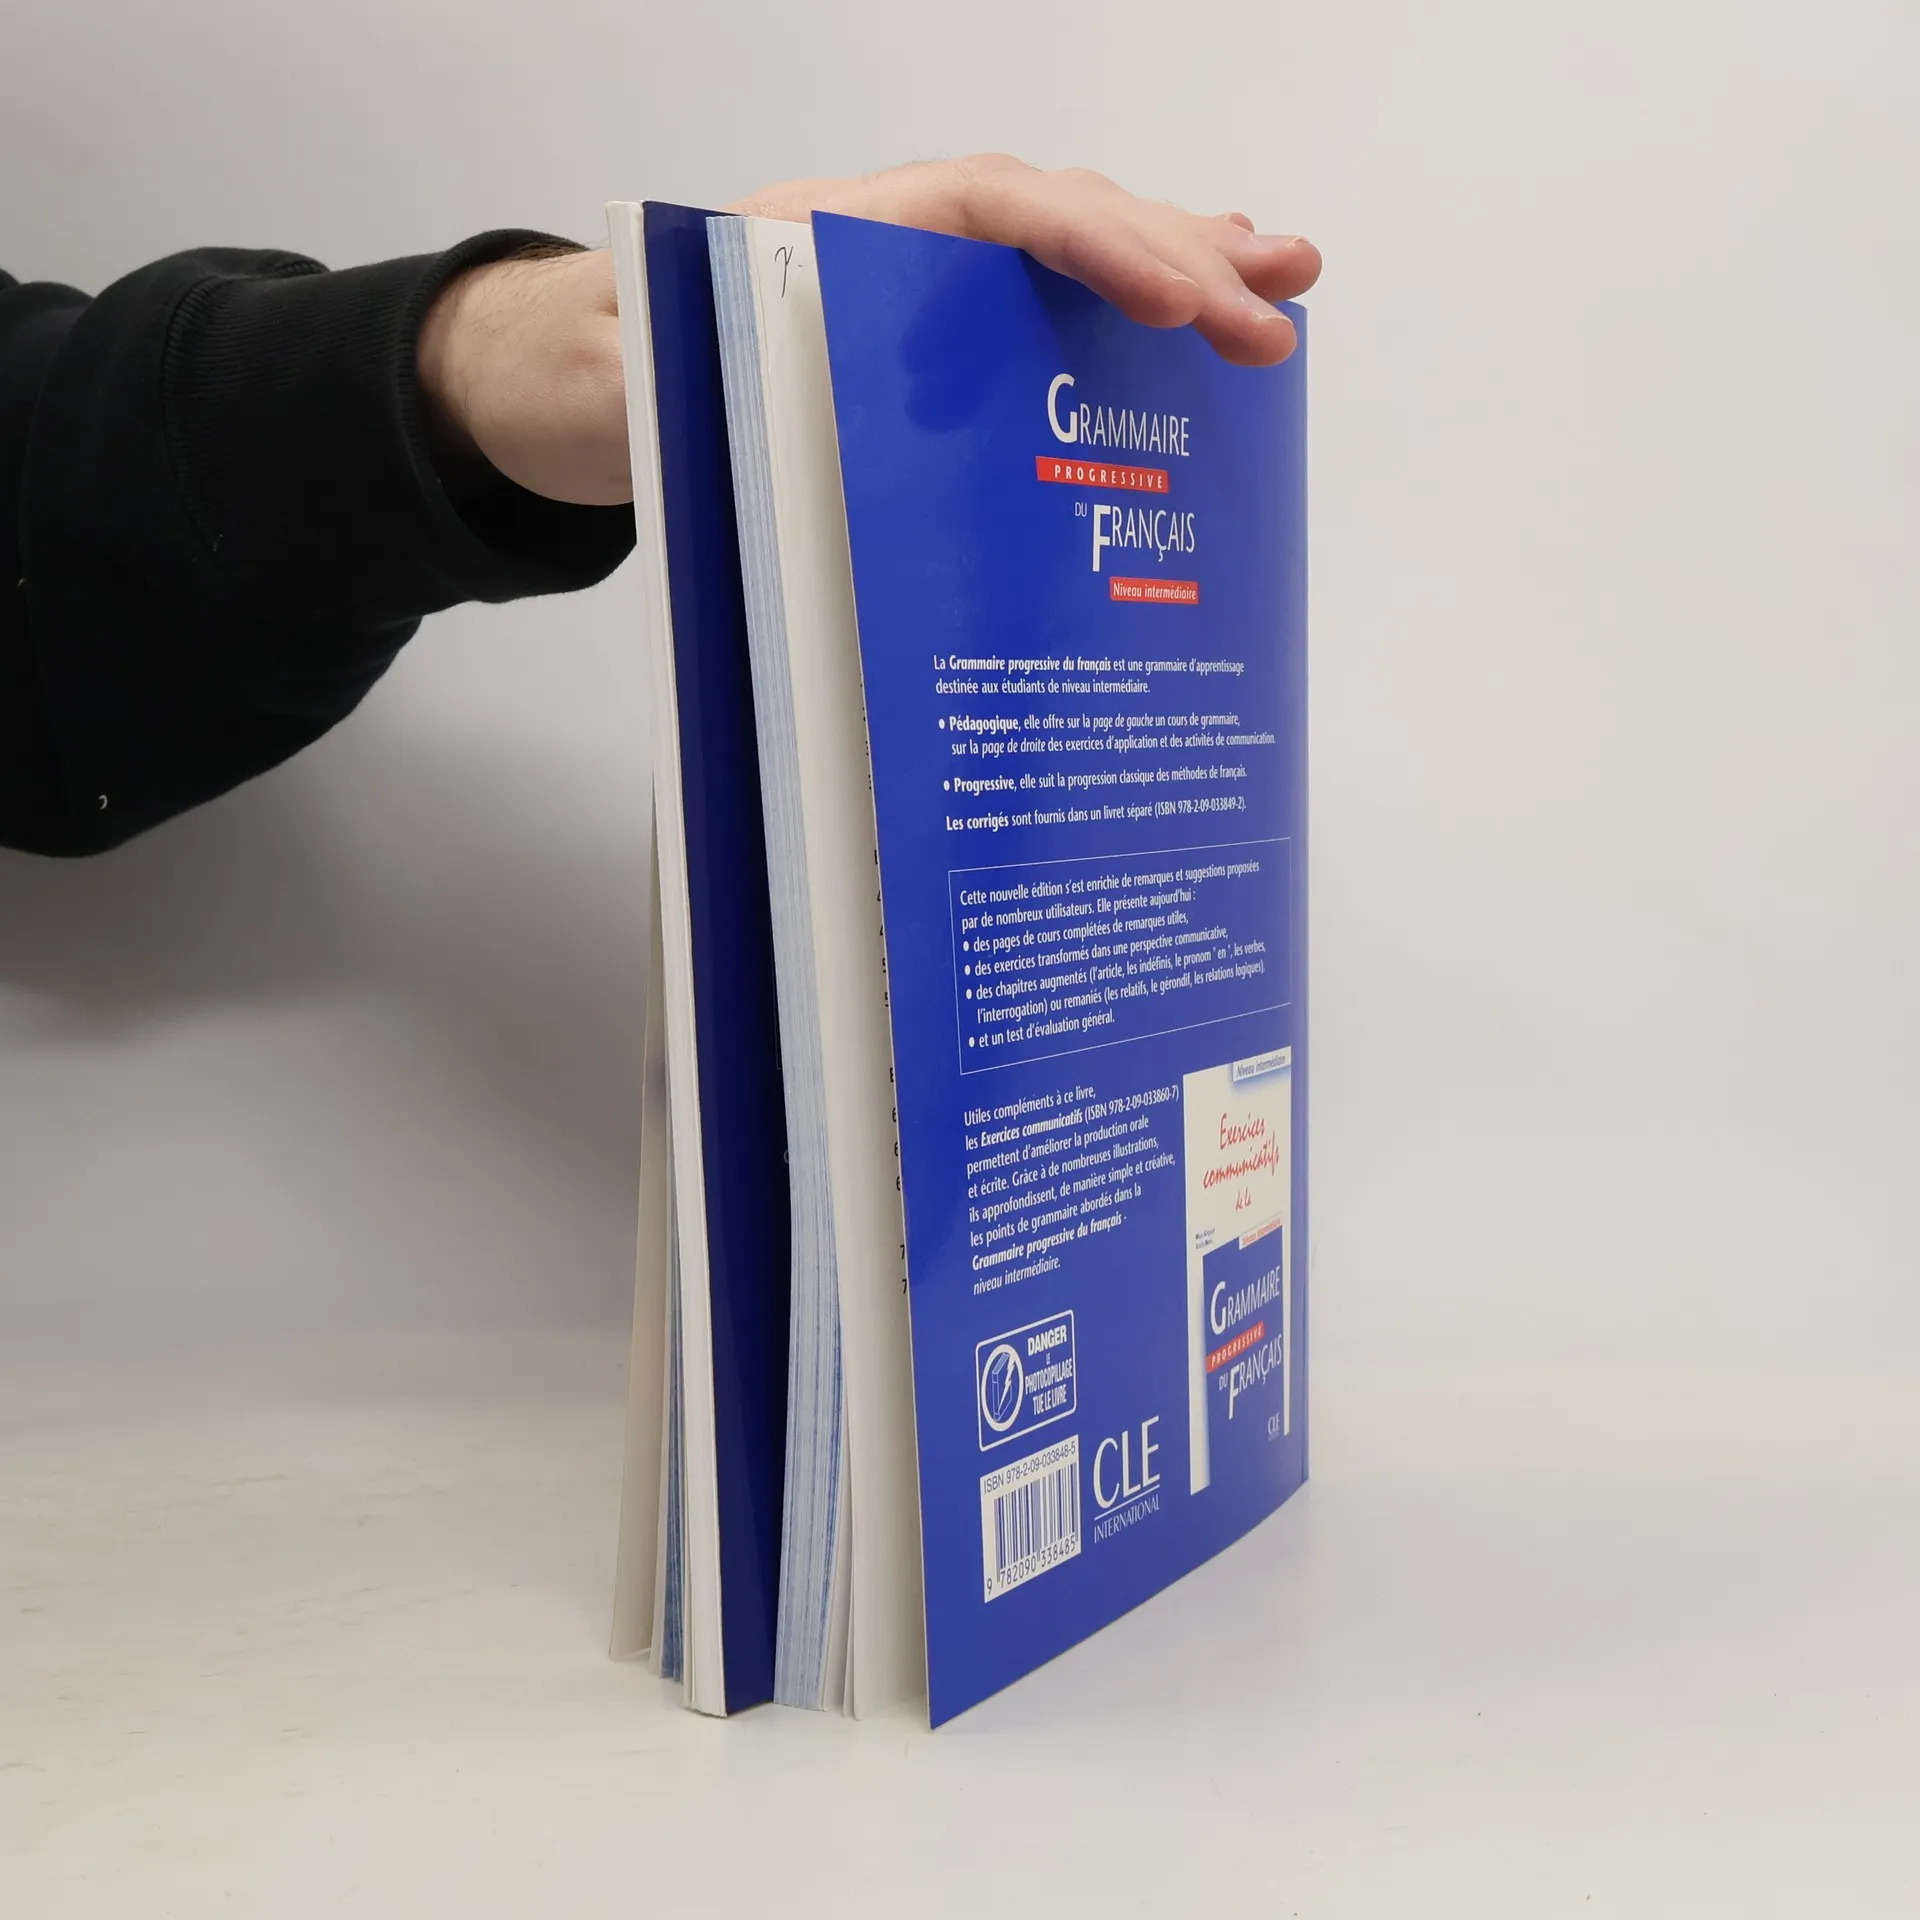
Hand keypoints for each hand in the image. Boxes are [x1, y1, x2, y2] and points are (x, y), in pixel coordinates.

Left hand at [417, 157, 1321, 505]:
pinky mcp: (942, 334)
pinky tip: (1197, 309)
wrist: (597, 376)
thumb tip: (747, 378)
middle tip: (1275, 321)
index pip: (1000, 214)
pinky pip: (1053, 299)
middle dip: (1179, 265)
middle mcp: (905, 241)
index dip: (1098, 248)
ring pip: (1077, 248)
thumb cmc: (625, 369)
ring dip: (1185, 259)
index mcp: (843, 233)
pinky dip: (1133, 297)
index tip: (1178, 302)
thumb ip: (679, 368)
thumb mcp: (634, 372)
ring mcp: (932, 283)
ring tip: (1288, 276)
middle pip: (1066, 221)